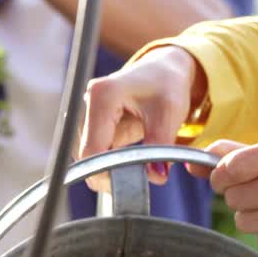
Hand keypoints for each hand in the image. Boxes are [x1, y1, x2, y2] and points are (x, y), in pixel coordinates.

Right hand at [78, 46, 204, 189]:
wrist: (165, 71)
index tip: (132, 185)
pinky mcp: (91, 123)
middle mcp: (87, 102)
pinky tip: (132, 159)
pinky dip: (113, 162)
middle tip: (142, 177)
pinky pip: (96, 153)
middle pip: (87, 157)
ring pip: (90, 158)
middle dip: (112, 173)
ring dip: (113, 168)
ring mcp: (86, 113)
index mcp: (102, 96)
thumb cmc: (168, 85)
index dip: (107, 174)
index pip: (92, 151)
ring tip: (141, 166)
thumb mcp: (170, 113)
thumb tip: (155, 176)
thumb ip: (161, 146)